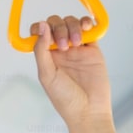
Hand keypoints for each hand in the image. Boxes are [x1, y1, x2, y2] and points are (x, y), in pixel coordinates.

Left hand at [29, 15, 129, 132]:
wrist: (89, 110)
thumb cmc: (66, 99)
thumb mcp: (46, 75)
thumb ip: (41, 50)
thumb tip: (41, 26)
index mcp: (46, 57)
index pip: (39, 33)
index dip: (40, 28)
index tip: (44, 33)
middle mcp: (60, 51)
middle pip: (56, 24)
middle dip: (59, 28)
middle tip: (63, 46)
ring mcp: (77, 49)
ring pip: (72, 23)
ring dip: (73, 26)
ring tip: (76, 42)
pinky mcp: (92, 50)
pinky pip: (89, 29)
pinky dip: (87, 23)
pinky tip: (86, 27)